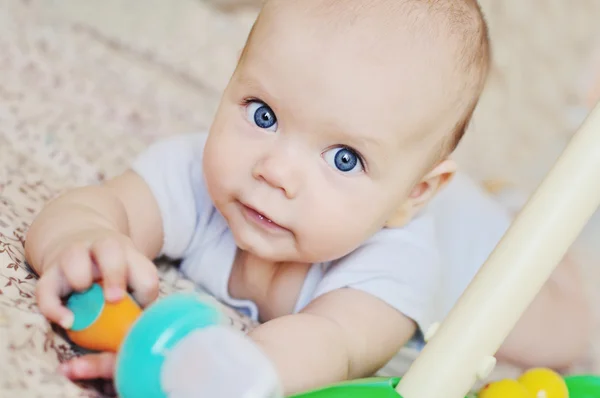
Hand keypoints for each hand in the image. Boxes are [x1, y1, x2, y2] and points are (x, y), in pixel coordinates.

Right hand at [35, 229, 158, 334]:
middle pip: (109, 248)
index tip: (140, 303)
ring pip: (73, 256)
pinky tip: (68, 322)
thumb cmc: (116, 275)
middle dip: (114, 274)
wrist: (82, 251)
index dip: (144, 287)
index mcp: (128, 254)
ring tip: (87, 304)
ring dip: (80, 278)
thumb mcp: (133, 282)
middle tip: (115, 299)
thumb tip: (140, 328)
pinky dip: (54, 307)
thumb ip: (139, 301)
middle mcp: (100, 248)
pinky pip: (45, 289)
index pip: (144, 269)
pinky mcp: (50, 275)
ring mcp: (73, 256)